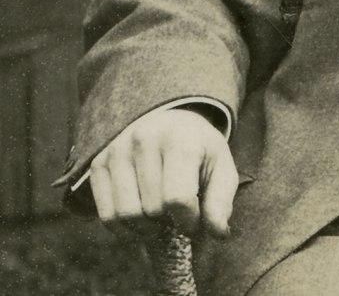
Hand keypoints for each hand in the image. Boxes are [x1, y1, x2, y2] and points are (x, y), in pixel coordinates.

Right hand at [89, 108, 237, 237]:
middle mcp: (145, 139)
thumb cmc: (198, 151)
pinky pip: (106, 216)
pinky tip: (141, 217)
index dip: (189, 222)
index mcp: (180, 138)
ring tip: (160, 215)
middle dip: (169, 222)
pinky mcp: (99, 163)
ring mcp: (118, 149)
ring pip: (127, 215)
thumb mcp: (220, 168)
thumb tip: (218, 234)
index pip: (178, 199)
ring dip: (146, 228)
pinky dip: (124, 229)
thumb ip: (221, 201)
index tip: (195, 221)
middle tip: (177, 213)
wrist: (170, 122)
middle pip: (153, 209)